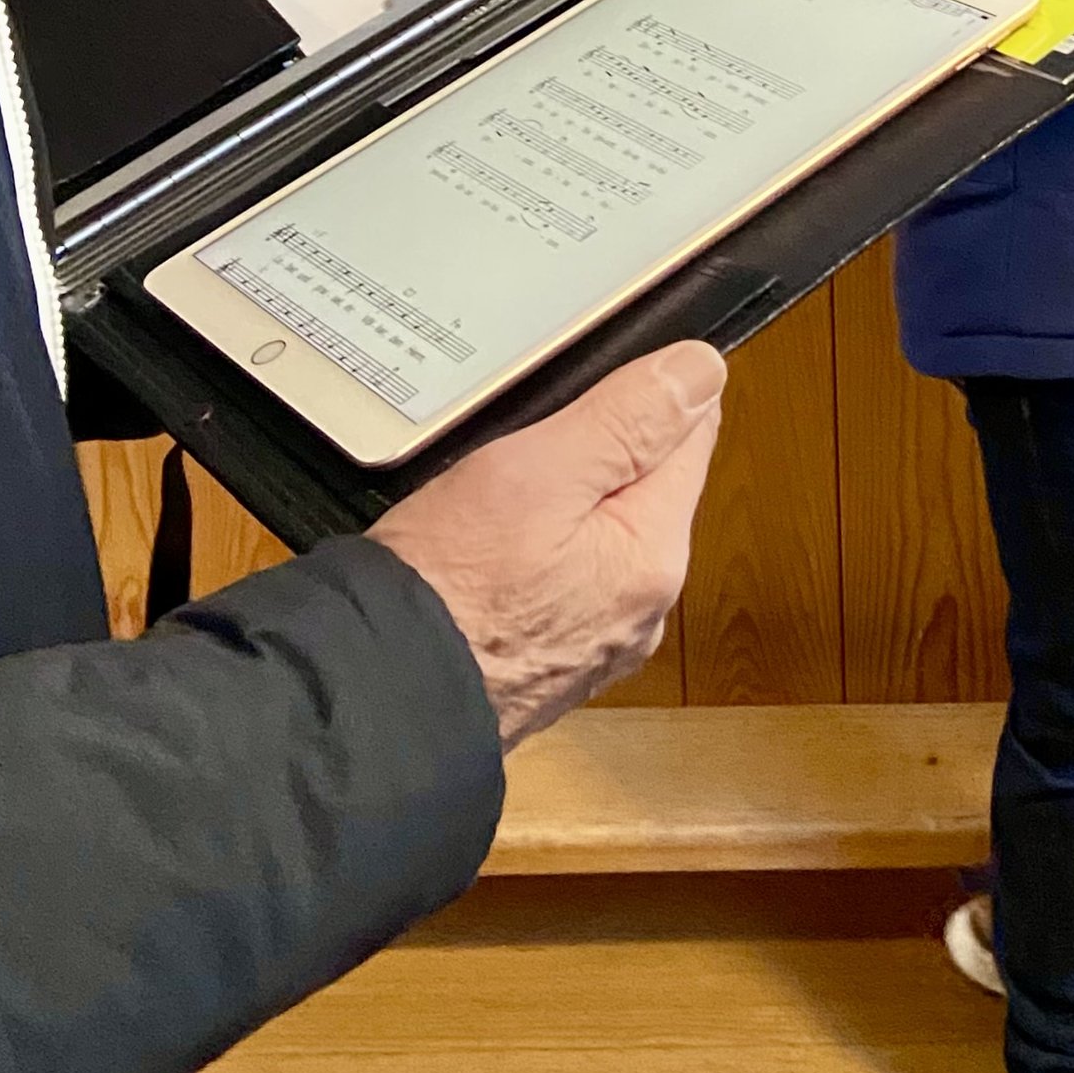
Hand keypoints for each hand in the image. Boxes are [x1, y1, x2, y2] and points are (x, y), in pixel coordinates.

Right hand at [368, 341, 724, 748]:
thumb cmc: (446, 588)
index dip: (646, 393)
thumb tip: (700, 370)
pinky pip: (556, 581)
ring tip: (491, 498)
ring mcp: (593, 641)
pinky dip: (529, 555)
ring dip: (560, 505)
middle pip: (644, 489)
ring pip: (595, 535)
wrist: (372, 702)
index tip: (590, 383)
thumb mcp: (540, 471)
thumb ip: (628, 418)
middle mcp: (641, 608)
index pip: (692, 437)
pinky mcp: (544, 660)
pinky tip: (482, 551)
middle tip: (522, 444)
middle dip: (597, 453)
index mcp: (655, 556)